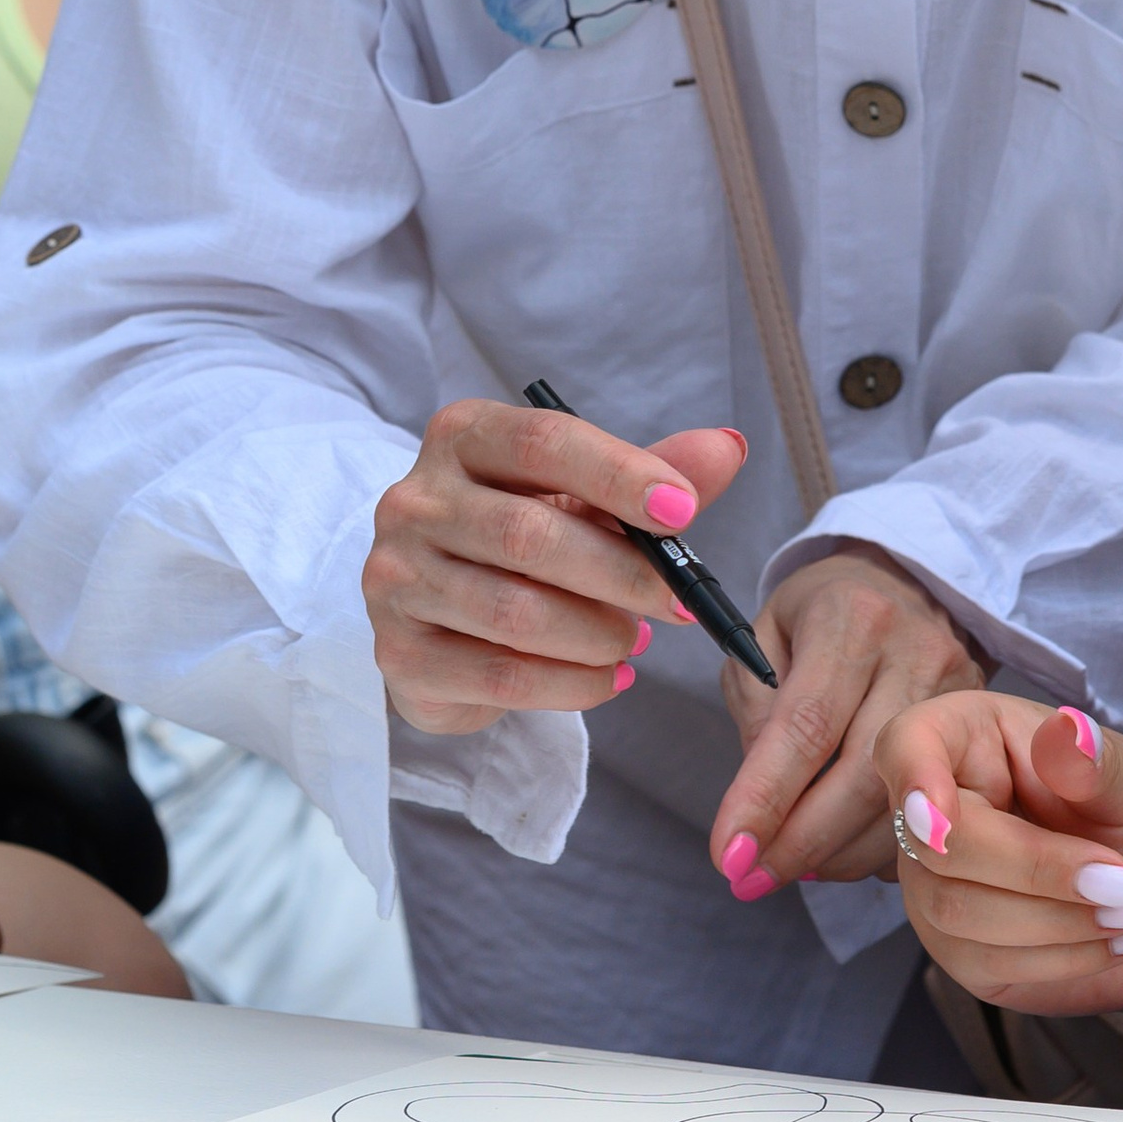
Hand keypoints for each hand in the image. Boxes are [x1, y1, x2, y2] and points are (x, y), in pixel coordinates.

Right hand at [365, 399, 751, 733]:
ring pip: (516, 615)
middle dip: (622, 574)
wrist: (441, 614)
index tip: (684, 511)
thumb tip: (727, 448)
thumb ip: (653, 474)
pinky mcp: (396, 653)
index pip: (543, 442)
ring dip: (597, 634)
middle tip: (677, 602)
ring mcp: (395, 578)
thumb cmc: (524, 537)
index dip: (619, 475)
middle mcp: (414, 500)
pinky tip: (605, 677)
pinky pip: (501, 677)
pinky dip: (572, 684)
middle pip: (530, 535)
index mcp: (463, 437)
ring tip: (633, 640)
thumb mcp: (584, 495)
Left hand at [709, 550, 984, 888]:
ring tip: (792, 865)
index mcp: (852, 617)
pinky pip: (931, 808)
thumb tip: (762, 806)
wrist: (900, 582)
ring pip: (901, 802)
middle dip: (802, 842)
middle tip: (752, 878)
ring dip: (839, 854)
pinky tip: (843, 846)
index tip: (729, 856)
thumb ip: (756, 713)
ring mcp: (959, 688)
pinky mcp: (978, 722)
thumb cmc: (816, 616)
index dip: (766, 797)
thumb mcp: (761, 639)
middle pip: (862, 775)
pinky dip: (881, 845)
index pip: (807, 725)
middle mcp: (915, 650)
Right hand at [870, 690, 1122, 1012]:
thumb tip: (1067, 732)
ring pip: (958, 916)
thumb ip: (1098, 763)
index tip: (942, 819)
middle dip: (1041, 872)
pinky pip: (987, 964)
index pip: (907, 746)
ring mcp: (942, 887)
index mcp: (971, 740)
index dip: (914, 778)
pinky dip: (1065, 958)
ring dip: (1062, 922)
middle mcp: (941, 812)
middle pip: (938, 849)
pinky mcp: (964, 953)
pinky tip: (1119, 940)